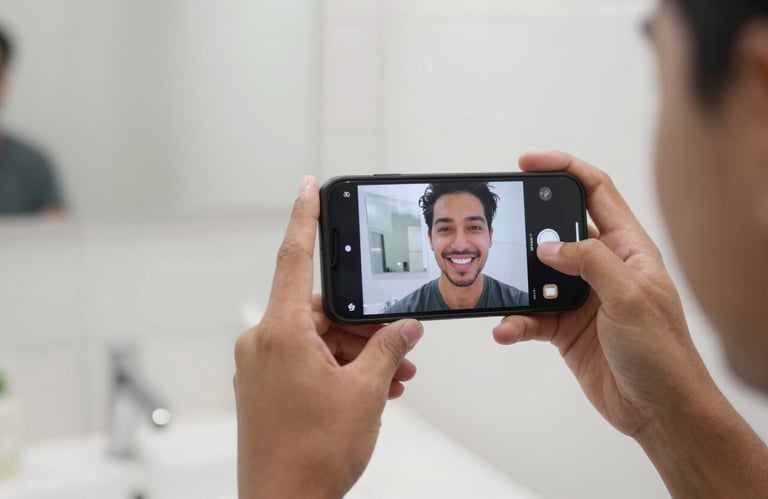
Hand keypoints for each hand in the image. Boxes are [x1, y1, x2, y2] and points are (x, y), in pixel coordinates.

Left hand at [234, 176, 423, 498]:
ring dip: (358, 354)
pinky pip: (307, 362)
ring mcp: (262, 367)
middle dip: (365, 327)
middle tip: (401, 344)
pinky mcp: (266, 388)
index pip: (294, 258)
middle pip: (322, 311)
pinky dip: (339, 369)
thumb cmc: (311, 455)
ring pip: (319, 340)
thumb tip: (404, 329)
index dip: (304, 217)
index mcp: (280, 332)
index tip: (308, 186)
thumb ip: (388, 349)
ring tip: (395, 376)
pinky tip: (373, 389)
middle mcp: (263, 343)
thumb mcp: (365, 392)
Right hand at [495, 152, 767, 497]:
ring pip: (537, 275)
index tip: (528, 163)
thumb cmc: (663, 353)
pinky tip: (507, 330)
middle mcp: (603, 267)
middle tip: (503, 228)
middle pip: (558, 229)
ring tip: (502, 290)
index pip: (595, 191)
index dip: (563, 169)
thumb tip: (548, 245)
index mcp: (628, 247)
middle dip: (529, 227)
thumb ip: (589, 262)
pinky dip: (515, 322)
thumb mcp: (631, 297)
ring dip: (517, 284)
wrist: (658, 409)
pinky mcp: (565, 327)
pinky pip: (531, 315)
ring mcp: (582, 297)